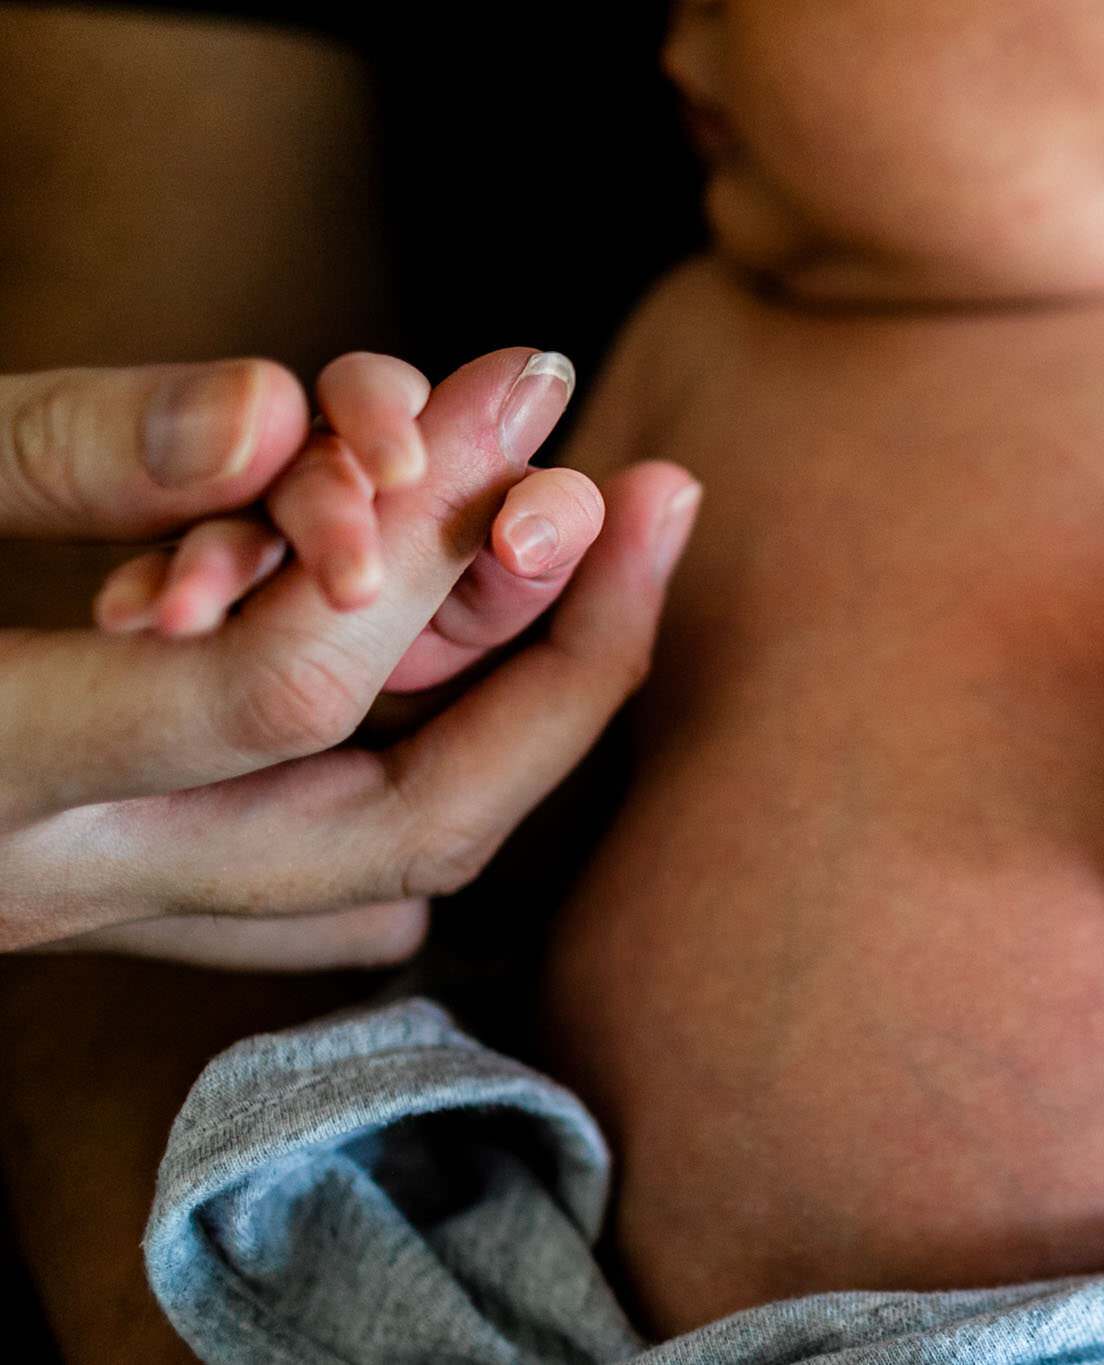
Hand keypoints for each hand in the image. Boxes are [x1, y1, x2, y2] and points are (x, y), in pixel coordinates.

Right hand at [0, 352, 697, 967]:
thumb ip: (61, 455)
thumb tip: (277, 412)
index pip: (286, 695)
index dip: (438, 544)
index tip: (536, 396)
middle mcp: (66, 885)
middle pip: (409, 832)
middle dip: (565, 666)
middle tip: (648, 499)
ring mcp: (91, 910)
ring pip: (385, 883)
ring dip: (505, 712)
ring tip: (584, 548)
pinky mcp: (104, 893)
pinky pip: (314, 894)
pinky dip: (416, 780)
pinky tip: (478, 677)